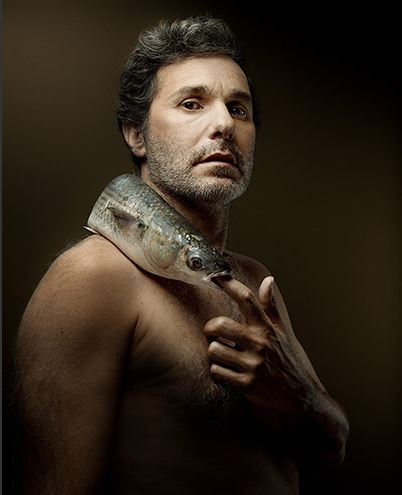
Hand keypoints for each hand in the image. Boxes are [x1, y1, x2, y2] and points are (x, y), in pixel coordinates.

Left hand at [204, 276, 349, 467]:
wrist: (301, 398)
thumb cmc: (289, 361)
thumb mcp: (283, 333)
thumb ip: (271, 307)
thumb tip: (268, 280)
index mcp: (267, 328)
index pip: (247, 299)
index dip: (228, 284)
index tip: (215, 275)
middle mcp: (260, 344)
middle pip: (219, 325)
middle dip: (211, 329)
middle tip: (214, 334)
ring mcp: (253, 365)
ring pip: (214, 350)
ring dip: (215, 353)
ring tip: (226, 356)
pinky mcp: (246, 385)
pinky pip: (216, 371)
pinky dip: (218, 371)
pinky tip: (229, 372)